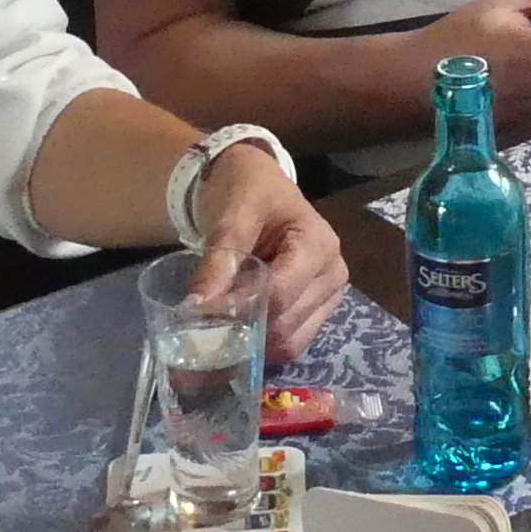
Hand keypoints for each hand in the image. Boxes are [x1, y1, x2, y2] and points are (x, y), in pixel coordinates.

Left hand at [190, 143, 346, 362]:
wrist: (256, 186)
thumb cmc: (248, 191)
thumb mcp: (232, 214)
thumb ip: (219, 258)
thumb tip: (198, 306)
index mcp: (318, 244)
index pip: (280, 293)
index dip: (240, 307)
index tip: (201, 310)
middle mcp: (333, 274)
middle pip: (286, 323)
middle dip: (244, 329)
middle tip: (204, 324)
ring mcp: (328, 297)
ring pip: (290, 343)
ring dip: (253, 342)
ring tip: (220, 326)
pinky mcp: (317, 312)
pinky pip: (291, 345)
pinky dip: (262, 345)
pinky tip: (240, 329)